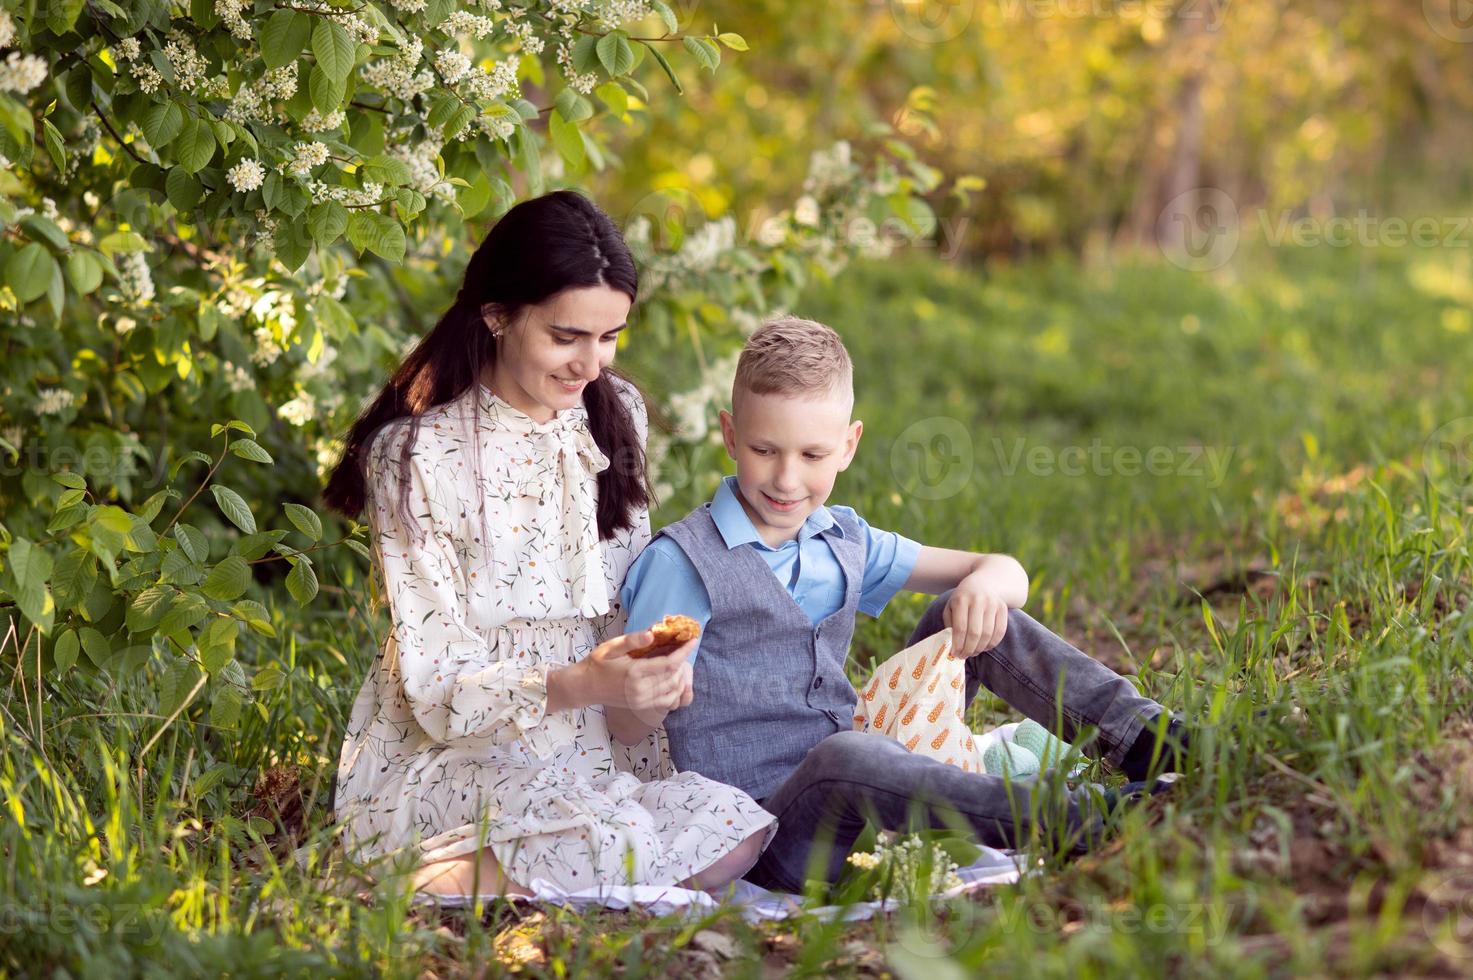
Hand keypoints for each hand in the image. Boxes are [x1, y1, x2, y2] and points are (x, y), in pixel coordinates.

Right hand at [576, 629, 695, 723]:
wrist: (584, 687)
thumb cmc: (597, 663)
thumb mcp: (612, 646)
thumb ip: (633, 640)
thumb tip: (652, 634)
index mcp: (634, 673)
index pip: (668, 664)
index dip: (683, 652)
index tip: (693, 640)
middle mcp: (640, 690)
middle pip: (674, 678)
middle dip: (683, 662)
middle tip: (683, 648)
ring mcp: (641, 701)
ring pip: (673, 691)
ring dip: (680, 677)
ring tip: (679, 662)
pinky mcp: (641, 707)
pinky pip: (667, 701)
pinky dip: (675, 691)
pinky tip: (673, 679)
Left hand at [944, 576, 1010, 657]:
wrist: (985, 582)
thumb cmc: (963, 599)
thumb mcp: (951, 607)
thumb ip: (950, 624)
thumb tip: (952, 645)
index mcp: (961, 600)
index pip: (960, 627)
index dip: (958, 644)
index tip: (955, 653)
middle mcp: (978, 600)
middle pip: (974, 633)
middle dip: (969, 649)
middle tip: (964, 656)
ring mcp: (992, 603)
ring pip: (988, 634)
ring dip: (980, 648)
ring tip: (973, 652)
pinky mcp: (1003, 608)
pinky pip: (1000, 632)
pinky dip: (992, 643)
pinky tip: (984, 647)